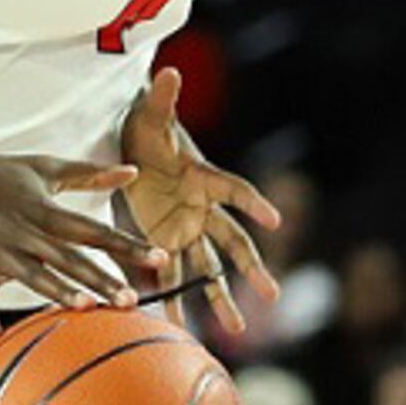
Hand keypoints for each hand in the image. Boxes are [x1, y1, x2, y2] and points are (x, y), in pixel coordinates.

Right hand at [0, 147, 164, 334]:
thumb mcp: (44, 168)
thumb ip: (89, 174)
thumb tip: (132, 171)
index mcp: (46, 211)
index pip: (96, 231)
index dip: (128, 246)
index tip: (159, 258)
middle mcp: (26, 233)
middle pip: (71, 259)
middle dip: (102, 279)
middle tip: (130, 299)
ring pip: (33, 276)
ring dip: (57, 292)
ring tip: (85, 307)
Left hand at [118, 66, 280, 331]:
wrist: (130, 145)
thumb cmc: (144, 128)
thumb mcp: (149, 115)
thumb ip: (161, 99)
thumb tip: (168, 73)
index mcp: (204, 177)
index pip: (235, 190)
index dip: (254, 203)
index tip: (275, 219)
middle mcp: (202, 208)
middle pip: (233, 242)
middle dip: (252, 268)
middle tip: (272, 293)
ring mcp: (185, 229)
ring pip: (209, 268)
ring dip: (221, 298)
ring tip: (238, 331)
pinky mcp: (164, 242)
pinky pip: (171, 274)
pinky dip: (173, 298)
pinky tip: (178, 327)